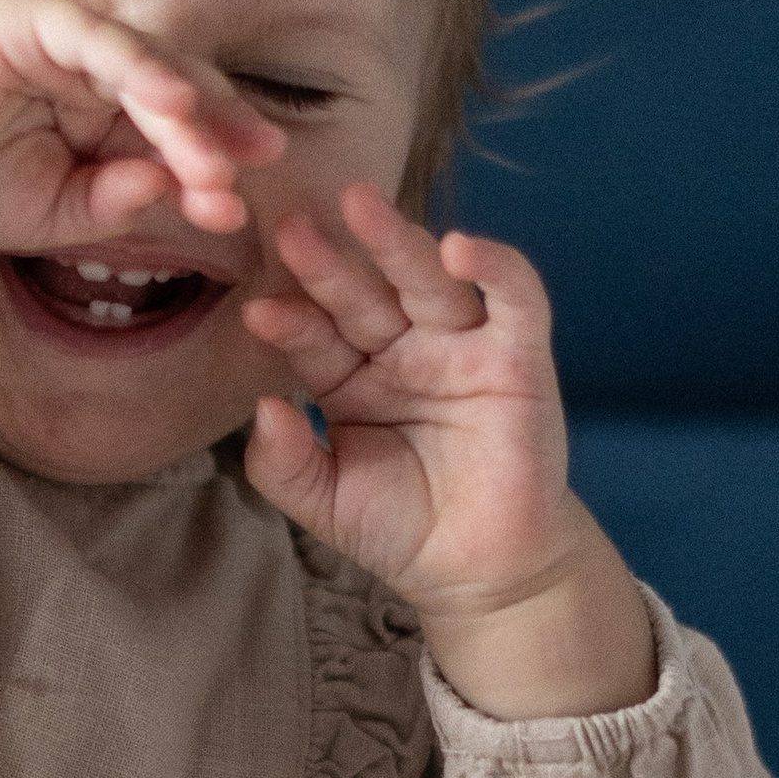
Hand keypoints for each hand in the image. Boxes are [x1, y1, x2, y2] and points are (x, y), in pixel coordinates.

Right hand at [0, 0, 283, 251]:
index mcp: (97, 104)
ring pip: (144, 65)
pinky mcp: (29, 17)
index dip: (210, 157)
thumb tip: (172, 189)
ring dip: (184, 112)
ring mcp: (60, 33)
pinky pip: (97, 40)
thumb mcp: (56, 213)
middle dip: (216, 132)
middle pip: (173, 88)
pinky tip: (173, 103)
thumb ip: (115, 202)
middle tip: (249, 173)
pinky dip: (138, 68)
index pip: (171, 124)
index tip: (241, 203)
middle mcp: (88, 62)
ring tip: (215, 156)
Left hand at [240, 187, 654, 719]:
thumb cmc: (400, 530)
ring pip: (427, 280)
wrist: (478, 573)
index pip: (317, 337)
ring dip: (396, 240)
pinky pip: (514, 297)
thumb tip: (264, 406)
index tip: (259, 313)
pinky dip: (494, 265)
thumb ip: (283, 464)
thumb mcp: (325, 503)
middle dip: (329, 263)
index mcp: (351, 377)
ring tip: (358, 204)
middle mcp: (404, 350)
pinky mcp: (520, 356)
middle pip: (364, 294)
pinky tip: (460, 246)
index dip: (292, 323)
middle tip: (290, 228)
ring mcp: (462, 347)